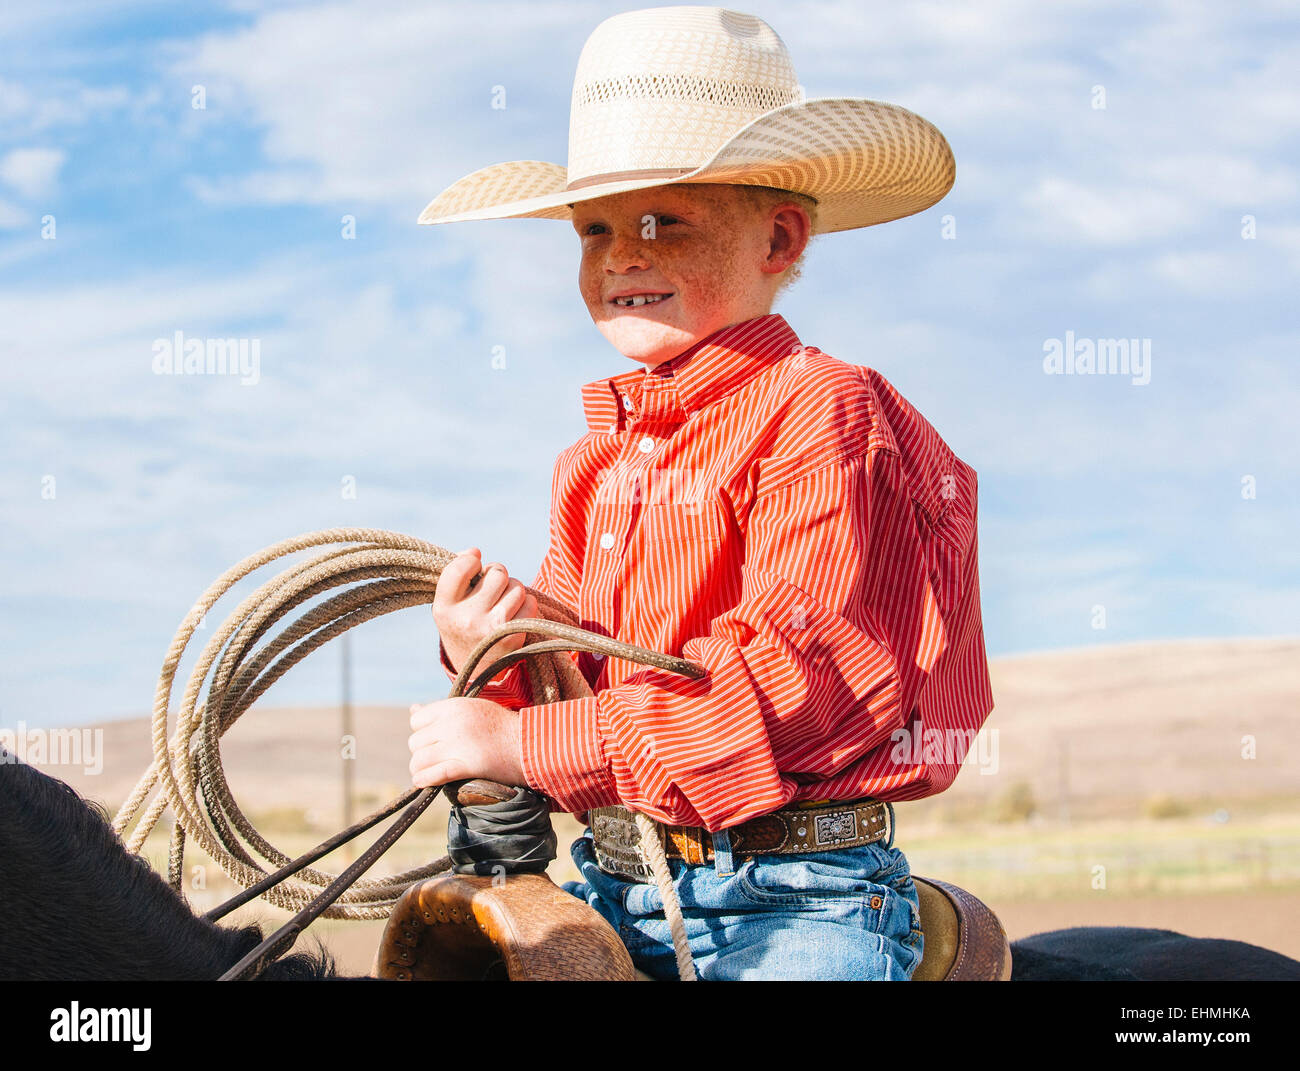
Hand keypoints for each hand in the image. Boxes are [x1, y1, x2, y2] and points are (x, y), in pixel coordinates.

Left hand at [408, 696, 524, 787]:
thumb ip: (443, 711)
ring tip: (428, 771)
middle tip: (434, 758)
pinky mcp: (466, 765)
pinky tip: (423, 781)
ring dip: (421, 768)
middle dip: (422, 752)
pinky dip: (424, 780)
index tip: (432, 739)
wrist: (530, 744)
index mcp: (454, 706)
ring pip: (420, 759)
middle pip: (416, 742)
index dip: (422, 732)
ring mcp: (458, 744)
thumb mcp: (473, 708)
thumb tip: (413, 709)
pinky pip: (433, 774)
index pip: (417, 720)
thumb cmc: (503, 726)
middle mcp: (452, 723)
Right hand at [434, 547, 539, 676]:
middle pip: (497, 572)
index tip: (474, 567)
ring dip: (513, 591)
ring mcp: (491, 628)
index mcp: (443, 608)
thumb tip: (473, 552)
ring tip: (501, 604)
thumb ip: (456, 575)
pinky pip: (530, 602)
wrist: (475, 670)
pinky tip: (514, 616)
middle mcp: (466, 618)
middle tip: (491, 592)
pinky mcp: (513, 636)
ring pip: (516, 586)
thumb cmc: (462, 625)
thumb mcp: (448, 605)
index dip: (472, 561)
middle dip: (497, 577)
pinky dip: (526, 605)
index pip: (460, 567)